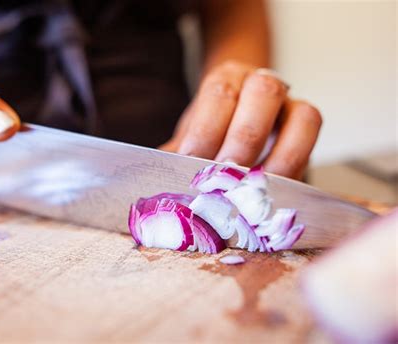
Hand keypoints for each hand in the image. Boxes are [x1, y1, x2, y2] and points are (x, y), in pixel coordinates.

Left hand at [160, 61, 321, 179]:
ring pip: (304, 116)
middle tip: (227, 176)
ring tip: (256, 189)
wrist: (239, 112)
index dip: (206, 130)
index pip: (219, 94)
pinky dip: (296, 168)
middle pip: (264, 93)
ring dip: (280, 158)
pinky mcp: (309, 127)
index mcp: (226, 79)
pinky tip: (273, 191)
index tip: (193, 164)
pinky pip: (315, 143)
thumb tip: (153, 180)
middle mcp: (262, 83)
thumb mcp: (191, 136)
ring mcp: (292, 103)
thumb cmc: (212, 129)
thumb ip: (176, 155)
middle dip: (244, 140)